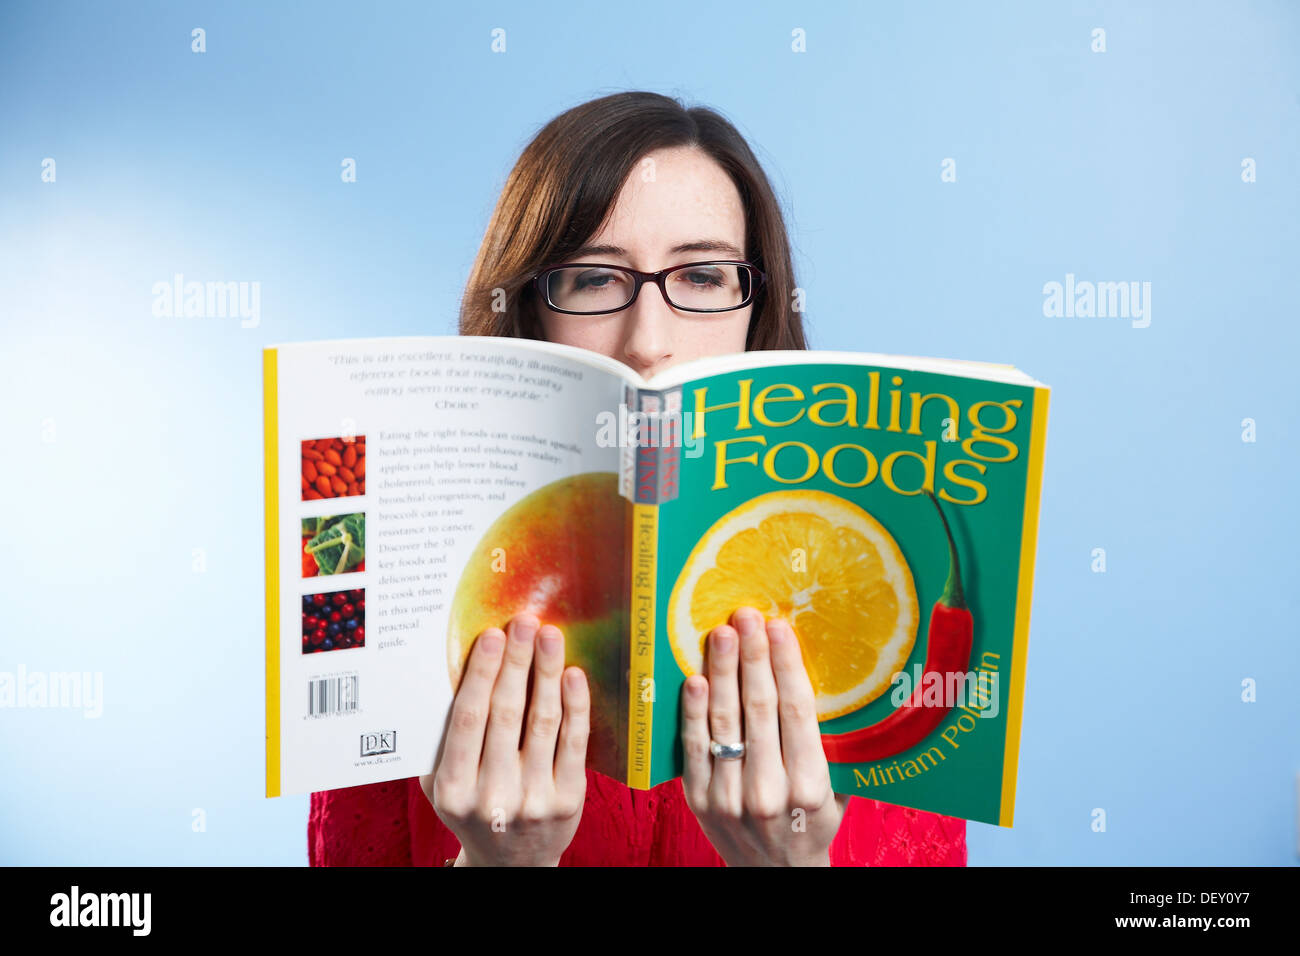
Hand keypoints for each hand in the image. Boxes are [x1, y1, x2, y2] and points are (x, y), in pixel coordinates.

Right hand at [420, 613, 588, 865]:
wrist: (511, 864)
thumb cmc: (472, 808)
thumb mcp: (442, 783)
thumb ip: (445, 737)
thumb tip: (458, 668)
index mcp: (454, 789)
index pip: (468, 720)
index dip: (481, 674)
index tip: (491, 636)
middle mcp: (493, 797)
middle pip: (506, 714)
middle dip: (516, 662)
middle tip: (524, 623)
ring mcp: (534, 799)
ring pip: (543, 722)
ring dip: (547, 672)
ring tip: (550, 636)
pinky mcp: (569, 800)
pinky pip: (574, 742)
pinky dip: (575, 704)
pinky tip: (572, 674)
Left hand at [681, 606, 848, 865]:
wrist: (776, 874)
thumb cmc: (813, 823)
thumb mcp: (837, 789)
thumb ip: (831, 743)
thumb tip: (826, 676)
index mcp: (810, 786)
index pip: (797, 711)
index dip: (785, 665)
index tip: (778, 628)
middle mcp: (770, 791)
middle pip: (759, 709)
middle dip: (752, 657)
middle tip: (745, 615)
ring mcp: (730, 797)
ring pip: (724, 723)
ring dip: (722, 672)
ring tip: (721, 634)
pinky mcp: (700, 801)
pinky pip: (693, 748)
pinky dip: (692, 713)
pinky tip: (695, 679)